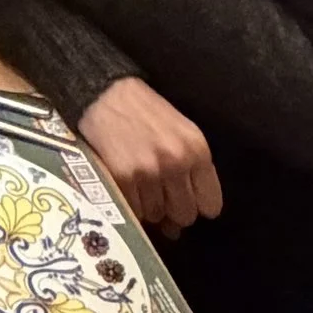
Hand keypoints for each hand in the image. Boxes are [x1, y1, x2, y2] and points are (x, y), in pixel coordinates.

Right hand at [77, 77, 221, 236]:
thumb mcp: (181, 131)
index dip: (197, 205)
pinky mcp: (122, 178)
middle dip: (173, 210)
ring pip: (157, 216)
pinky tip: (125, 185)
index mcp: (196, 149)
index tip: (185, 198)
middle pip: (184, 215)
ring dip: (148, 207)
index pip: (210, 206)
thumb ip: (191, 170)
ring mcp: (148, 172)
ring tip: (139, 184)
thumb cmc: (143, 111)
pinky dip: (128, 204)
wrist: (102, 92)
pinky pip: (132, 212)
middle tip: (160, 194)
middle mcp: (176, 162)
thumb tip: (183, 220)